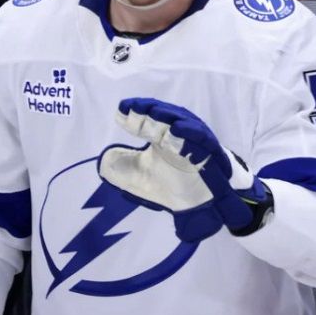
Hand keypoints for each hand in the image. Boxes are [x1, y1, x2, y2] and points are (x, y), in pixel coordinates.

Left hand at [98, 98, 269, 242]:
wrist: (198, 208)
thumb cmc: (170, 187)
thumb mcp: (137, 178)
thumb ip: (120, 169)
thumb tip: (104, 158)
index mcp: (162, 137)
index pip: (147, 120)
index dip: (134, 114)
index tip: (120, 111)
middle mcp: (179, 136)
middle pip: (166, 116)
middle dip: (149, 110)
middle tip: (133, 107)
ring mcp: (196, 143)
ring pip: (185, 123)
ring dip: (169, 116)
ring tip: (153, 112)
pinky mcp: (211, 155)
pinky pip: (203, 141)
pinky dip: (191, 134)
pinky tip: (177, 130)